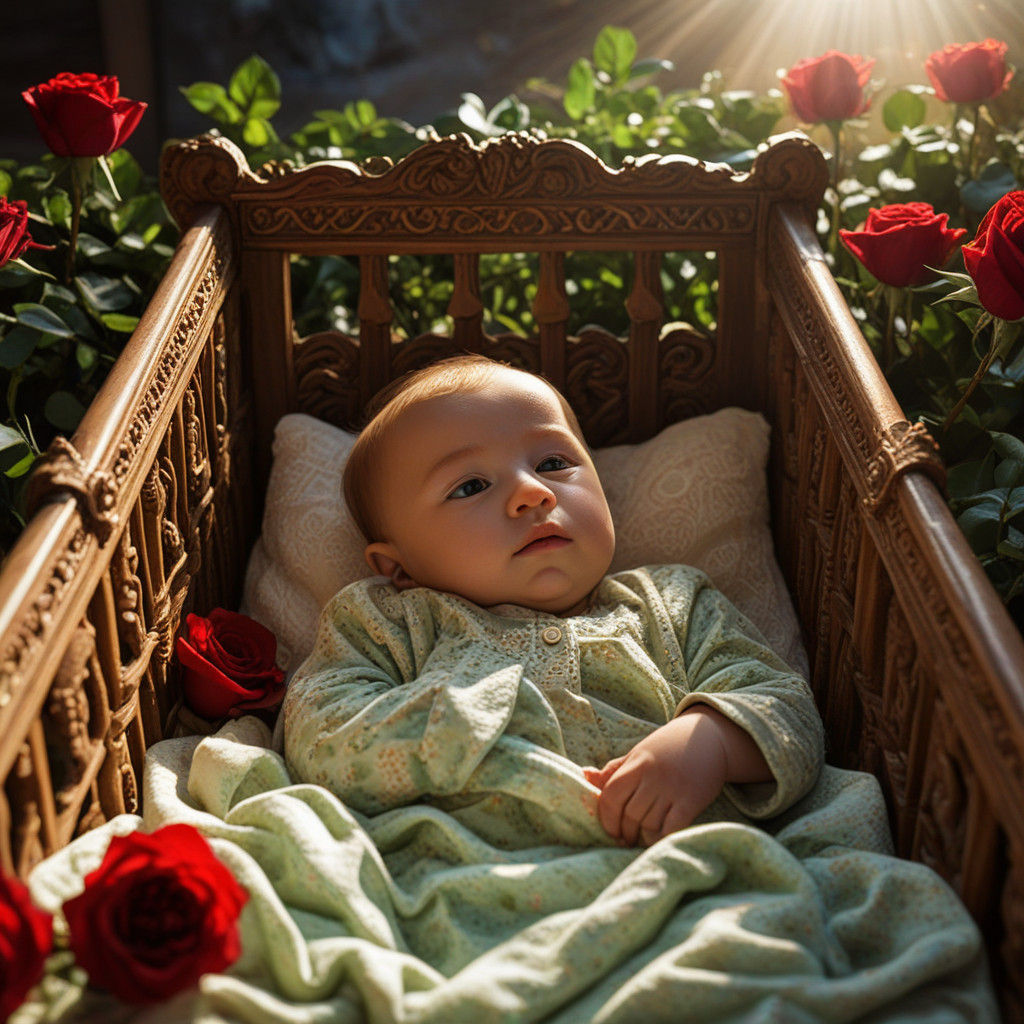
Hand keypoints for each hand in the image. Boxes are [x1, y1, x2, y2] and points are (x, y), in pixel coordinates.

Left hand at [583, 706, 769, 846]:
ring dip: (642, 837)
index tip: (610, 830)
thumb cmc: (668, 748)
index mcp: (636, 763)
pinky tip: (659, 839)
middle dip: (625, 832)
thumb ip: (613, 769)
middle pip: (629, 815)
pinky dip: (662, 838)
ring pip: (649, 824)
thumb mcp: (638, 753)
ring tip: (641, 839)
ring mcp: (673, 789)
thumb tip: (584, 775)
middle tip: (626, 839)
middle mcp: (653, 776)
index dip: (606, 818)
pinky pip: (671, 828)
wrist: (709, 737)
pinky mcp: (692, 801)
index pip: (611, 796)